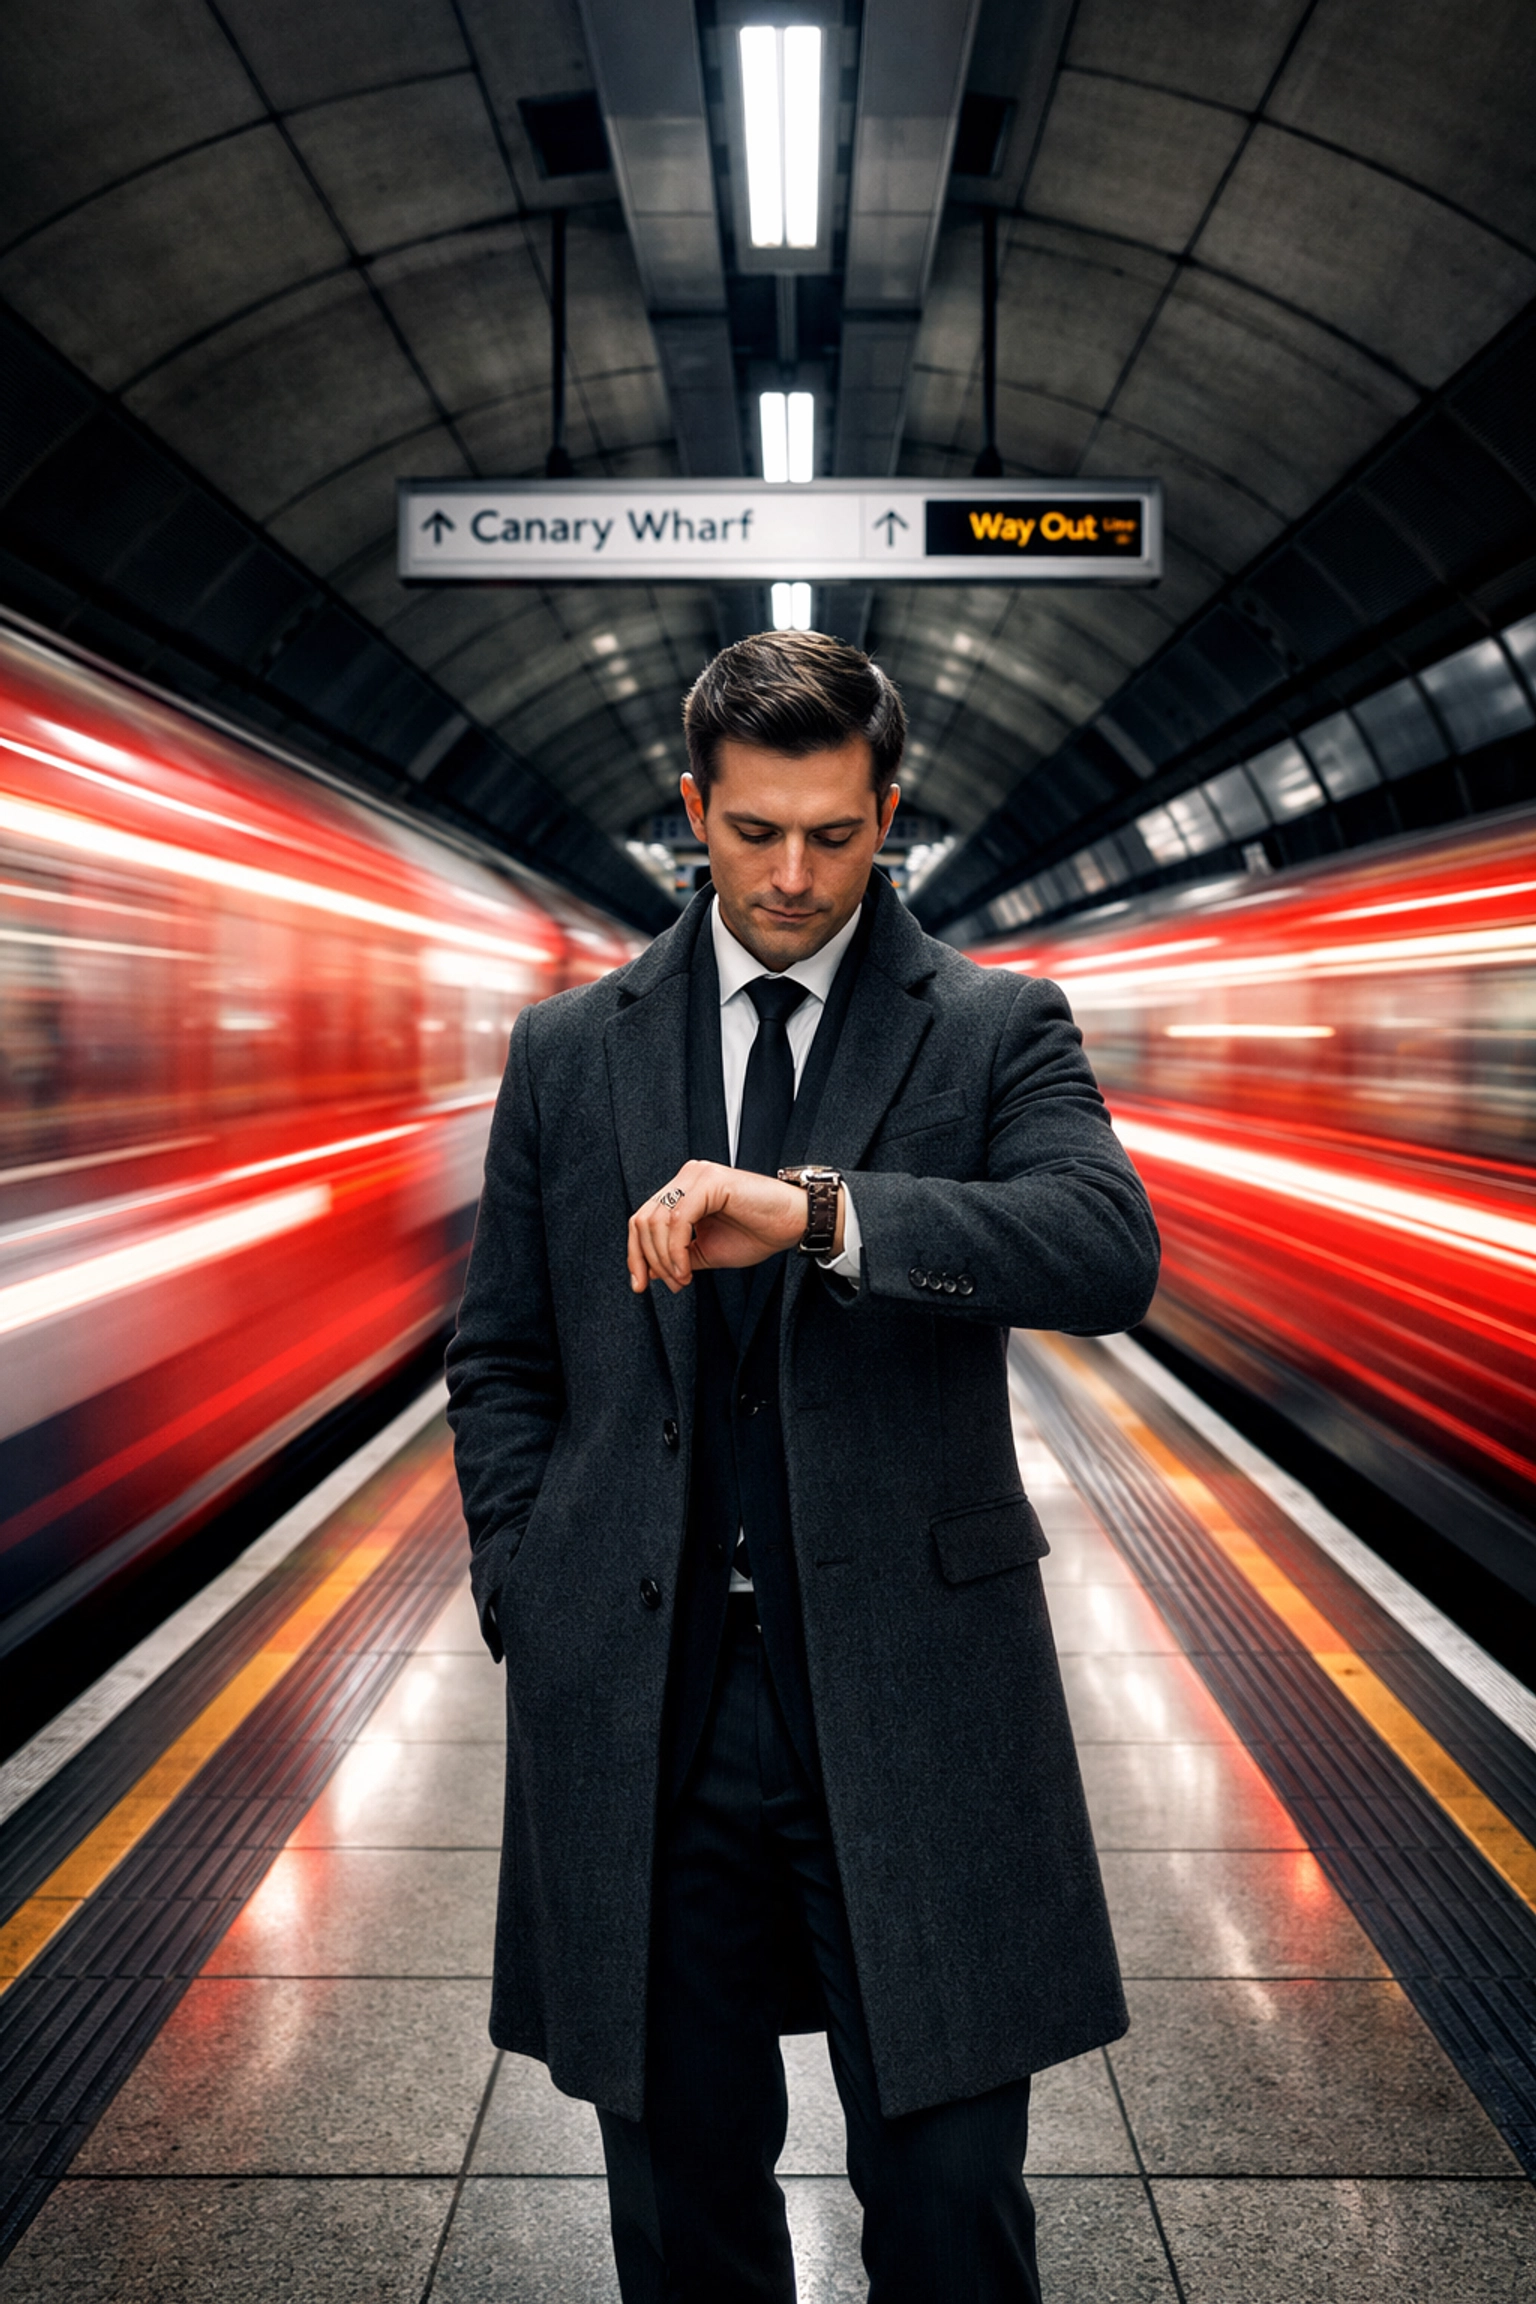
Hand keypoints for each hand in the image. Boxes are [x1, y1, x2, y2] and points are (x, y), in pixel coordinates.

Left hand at [628, 1160, 816, 1293]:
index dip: (636, 1254)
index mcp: (682, 1190)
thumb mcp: (706, 1252)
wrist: (793, 1224)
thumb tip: (647, 1272)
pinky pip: (679, 1220)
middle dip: (648, 1259)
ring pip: (657, 1221)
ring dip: (664, 1259)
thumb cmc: (757, 1234)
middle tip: (672, 1285)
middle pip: (643, 1220)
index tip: (640, 1284)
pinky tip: (687, 1270)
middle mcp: (686, 1177)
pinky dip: (676, 1251)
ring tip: (683, 1279)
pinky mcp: (710, 1181)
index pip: (642, 1219)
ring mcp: (696, 1176)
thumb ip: (676, 1256)